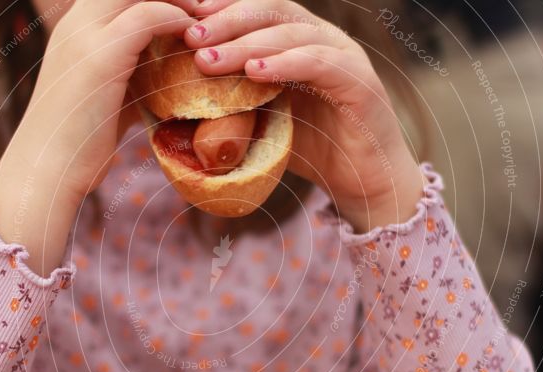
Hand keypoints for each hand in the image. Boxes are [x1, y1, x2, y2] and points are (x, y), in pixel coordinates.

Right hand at [0, 1, 196, 274]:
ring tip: (208, 14)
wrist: (47, 170)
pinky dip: (176, 20)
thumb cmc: (77, 143)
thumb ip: (129, 80)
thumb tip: (161, 82)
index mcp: (74, 29)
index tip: (189, 9)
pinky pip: (148, 16)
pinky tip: (195, 39)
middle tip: (206, 6)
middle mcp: (76, 23)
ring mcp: (85, 36)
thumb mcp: (106, 99)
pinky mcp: (102, 57)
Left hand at [185, 0, 425, 230]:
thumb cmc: (315, 150)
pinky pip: (320, 62)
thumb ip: (235, 103)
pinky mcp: (360, 81)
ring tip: (210, 60)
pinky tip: (255, 72)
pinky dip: (286, 63)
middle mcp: (322, 40)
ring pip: (292, 33)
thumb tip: (179, 102)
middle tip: (190, 37)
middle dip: (227, 21)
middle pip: (272, 11)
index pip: (257, 10)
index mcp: (298, 42)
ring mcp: (343, 56)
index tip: (182, 16)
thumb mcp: (266, 121)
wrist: (364, 183)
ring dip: (247, 44)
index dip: (222, 9)